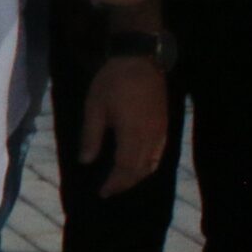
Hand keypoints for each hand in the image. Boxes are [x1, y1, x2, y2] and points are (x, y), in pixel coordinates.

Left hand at [80, 57, 168, 196]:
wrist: (140, 59)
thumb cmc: (113, 81)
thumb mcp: (94, 107)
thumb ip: (91, 136)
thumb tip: (85, 162)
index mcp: (132, 133)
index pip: (125, 168)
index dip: (114, 183)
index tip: (102, 193)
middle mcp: (151, 136)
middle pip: (141, 170)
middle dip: (125, 184)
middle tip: (109, 191)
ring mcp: (161, 131)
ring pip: (153, 163)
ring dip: (137, 177)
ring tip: (121, 181)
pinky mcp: (165, 124)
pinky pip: (160, 153)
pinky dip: (149, 165)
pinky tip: (138, 165)